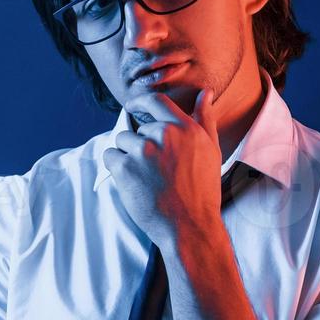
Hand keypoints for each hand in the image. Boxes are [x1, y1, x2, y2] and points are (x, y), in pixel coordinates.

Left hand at [101, 88, 223, 251]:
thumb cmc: (202, 191)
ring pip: (121, 141)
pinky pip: (109, 156)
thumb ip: (205, 119)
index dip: (140, 102)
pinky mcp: (125, 168)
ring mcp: (143, 151)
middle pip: (136, 128)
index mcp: (185, 128)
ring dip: (126, 155)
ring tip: (143, 177)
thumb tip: (206, 93)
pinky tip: (132, 182)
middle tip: (152, 169)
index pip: (156, 101)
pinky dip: (115, 167)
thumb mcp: (210, 150)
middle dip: (139, 145)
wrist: (190, 225)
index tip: (132, 107)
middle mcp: (164, 135)